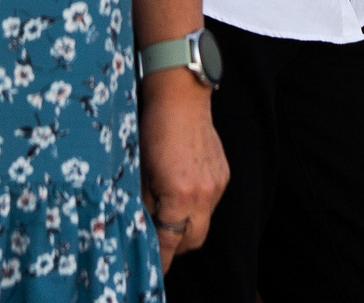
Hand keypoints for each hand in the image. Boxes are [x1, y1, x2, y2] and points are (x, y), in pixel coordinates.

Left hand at [138, 72, 227, 270]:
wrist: (182, 98)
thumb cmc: (155, 131)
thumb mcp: (140, 172)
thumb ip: (144, 204)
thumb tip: (141, 226)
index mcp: (180, 196)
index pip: (170, 242)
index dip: (161, 258)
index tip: (153, 265)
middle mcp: (204, 195)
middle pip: (193, 240)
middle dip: (176, 246)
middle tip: (159, 238)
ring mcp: (217, 184)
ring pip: (204, 222)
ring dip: (187, 223)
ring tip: (168, 208)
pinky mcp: (224, 174)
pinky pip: (211, 202)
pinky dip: (197, 204)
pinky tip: (182, 188)